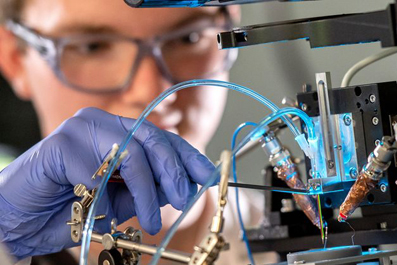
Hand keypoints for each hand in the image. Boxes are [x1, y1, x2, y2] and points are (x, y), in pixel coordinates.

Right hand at [0, 107, 214, 258]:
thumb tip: (180, 187)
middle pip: (152, 138)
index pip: (160, 137)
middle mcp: (101, 123)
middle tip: (184, 198)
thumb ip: (146, 189)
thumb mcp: (118, 199)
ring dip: (146, 190)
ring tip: (150, 218)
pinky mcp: (62, 144)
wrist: (18, 218)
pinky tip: (106, 210)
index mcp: (115, 132)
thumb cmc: (67, 207)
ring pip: (132, 152)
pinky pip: (100, 171)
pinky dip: (109, 195)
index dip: (187, 155)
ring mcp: (80, 129)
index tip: (206, 175)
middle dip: (174, 170)